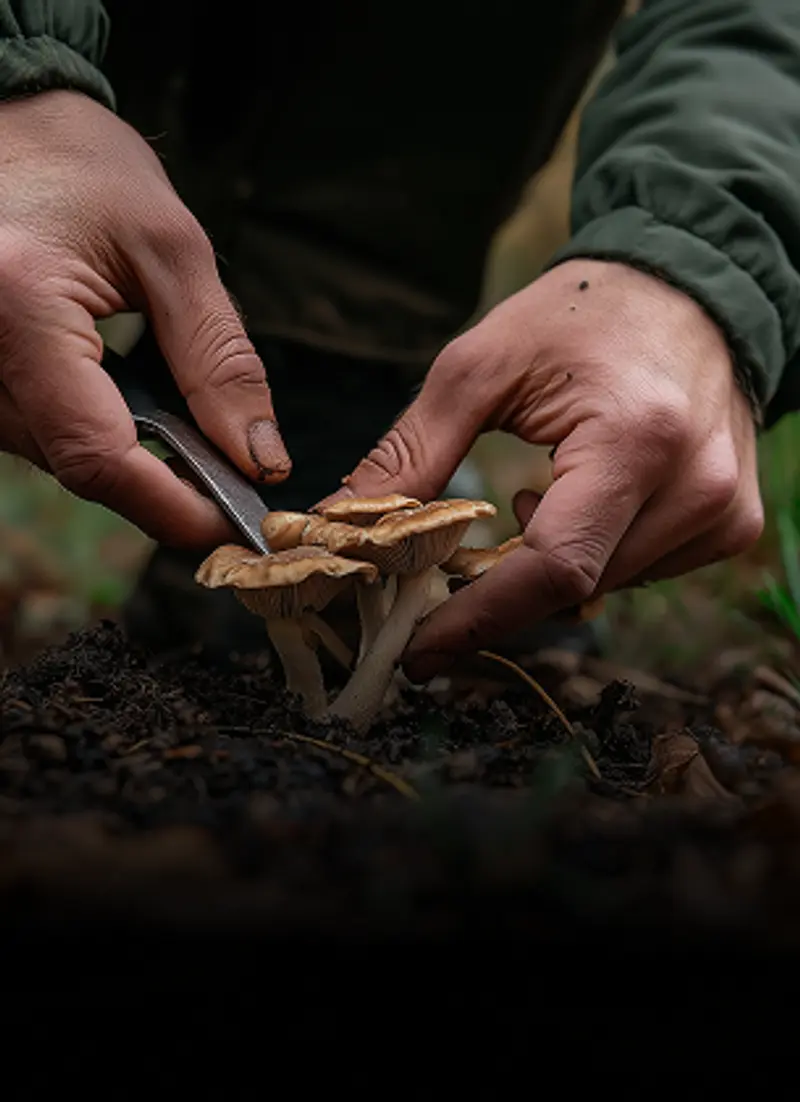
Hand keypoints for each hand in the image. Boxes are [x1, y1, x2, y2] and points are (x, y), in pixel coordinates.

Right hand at [0, 91, 289, 546]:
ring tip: (193, 434)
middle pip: (77, 465)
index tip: (236, 520)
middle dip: (163, 488)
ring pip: (59, 458)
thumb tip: (260, 458)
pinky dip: (100, 434)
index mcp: (18, 306)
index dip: (173, 505)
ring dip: (131, 461)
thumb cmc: (88, 169)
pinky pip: (42, 433)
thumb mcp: (175, 251)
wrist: (13, 127)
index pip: (96, 453)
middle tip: (235, 480)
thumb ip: (221, 361)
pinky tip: (139, 410)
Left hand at [322, 259, 763, 679]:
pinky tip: (573, 503)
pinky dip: (588, 555)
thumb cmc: (579, 315)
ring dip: (543, 569)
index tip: (420, 651)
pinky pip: (639, 572)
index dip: (479, 618)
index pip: (554, 567)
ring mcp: (722, 513)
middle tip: (442, 576)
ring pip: (605, 587)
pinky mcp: (731, 524)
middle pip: (575, 588)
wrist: (685, 287)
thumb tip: (344, 521)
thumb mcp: (481, 366)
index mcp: (635, 439)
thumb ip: (413, 451)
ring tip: (525, 501)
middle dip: (497, 593)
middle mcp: (696, 489)